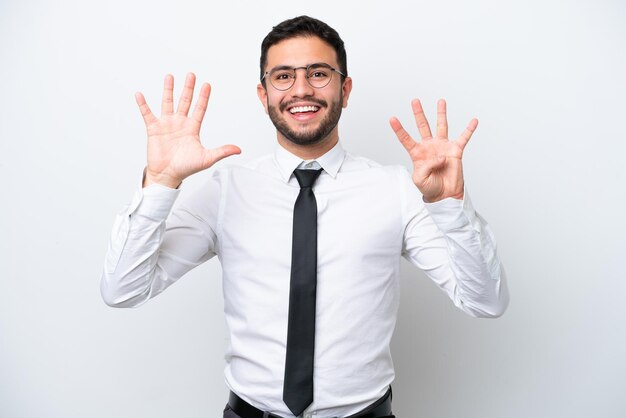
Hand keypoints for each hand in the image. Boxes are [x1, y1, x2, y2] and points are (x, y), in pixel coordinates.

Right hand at [135, 73, 240, 187]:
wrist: (168, 175)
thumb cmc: (186, 168)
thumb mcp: (207, 158)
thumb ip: (222, 151)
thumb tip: (238, 149)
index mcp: (192, 128)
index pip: (199, 109)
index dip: (203, 97)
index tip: (207, 84)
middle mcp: (180, 123)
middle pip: (185, 101)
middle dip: (188, 88)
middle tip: (191, 74)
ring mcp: (166, 125)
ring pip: (168, 103)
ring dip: (168, 90)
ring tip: (169, 76)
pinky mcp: (154, 129)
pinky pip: (147, 114)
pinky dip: (143, 104)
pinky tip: (140, 94)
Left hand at [390, 99, 476, 201]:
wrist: (444, 195)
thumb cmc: (430, 187)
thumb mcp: (419, 179)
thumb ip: (426, 166)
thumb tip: (439, 156)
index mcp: (417, 153)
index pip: (406, 138)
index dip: (399, 129)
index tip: (392, 119)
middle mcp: (429, 146)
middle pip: (422, 125)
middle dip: (418, 113)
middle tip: (415, 100)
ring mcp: (442, 147)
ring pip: (441, 126)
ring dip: (441, 113)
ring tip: (441, 101)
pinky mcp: (455, 151)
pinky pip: (464, 138)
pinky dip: (469, 129)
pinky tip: (473, 121)